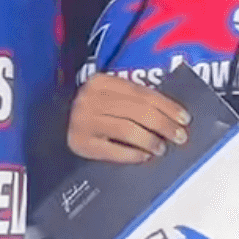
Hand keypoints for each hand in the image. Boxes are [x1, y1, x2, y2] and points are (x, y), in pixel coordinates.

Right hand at [67, 73, 190, 165]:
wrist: (54, 124)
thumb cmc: (93, 112)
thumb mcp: (110, 97)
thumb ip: (135, 101)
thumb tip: (172, 116)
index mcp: (100, 81)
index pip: (142, 93)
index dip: (167, 106)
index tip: (184, 118)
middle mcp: (90, 99)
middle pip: (137, 111)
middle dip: (163, 125)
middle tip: (179, 136)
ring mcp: (83, 121)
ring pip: (127, 130)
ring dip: (150, 140)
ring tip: (161, 148)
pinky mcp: (80, 143)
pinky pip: (113, 150)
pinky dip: (132, 155)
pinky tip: (144, 156)